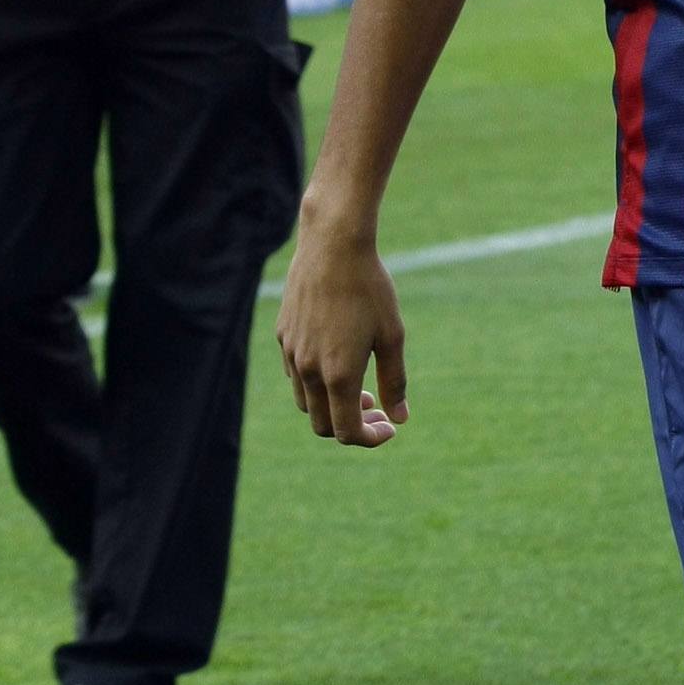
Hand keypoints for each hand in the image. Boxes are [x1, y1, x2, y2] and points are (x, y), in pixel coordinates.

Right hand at [277, 220, 409, 446]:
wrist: (333, 245)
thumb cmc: (369, 288)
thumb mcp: (391, 336)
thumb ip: (395, 382)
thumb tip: (400, 418)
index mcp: (338, 375)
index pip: (347, 432)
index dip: (370, 439)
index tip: (390, 427)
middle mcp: (308, 370)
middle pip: (322, 425)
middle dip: (352, 426)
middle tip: (379, 409)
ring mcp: (291, 353)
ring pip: (306, 402)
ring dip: (332, 406)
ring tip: (360, 387)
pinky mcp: (283, 336)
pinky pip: (295, 375)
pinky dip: (316, 383)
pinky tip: (337, 360)